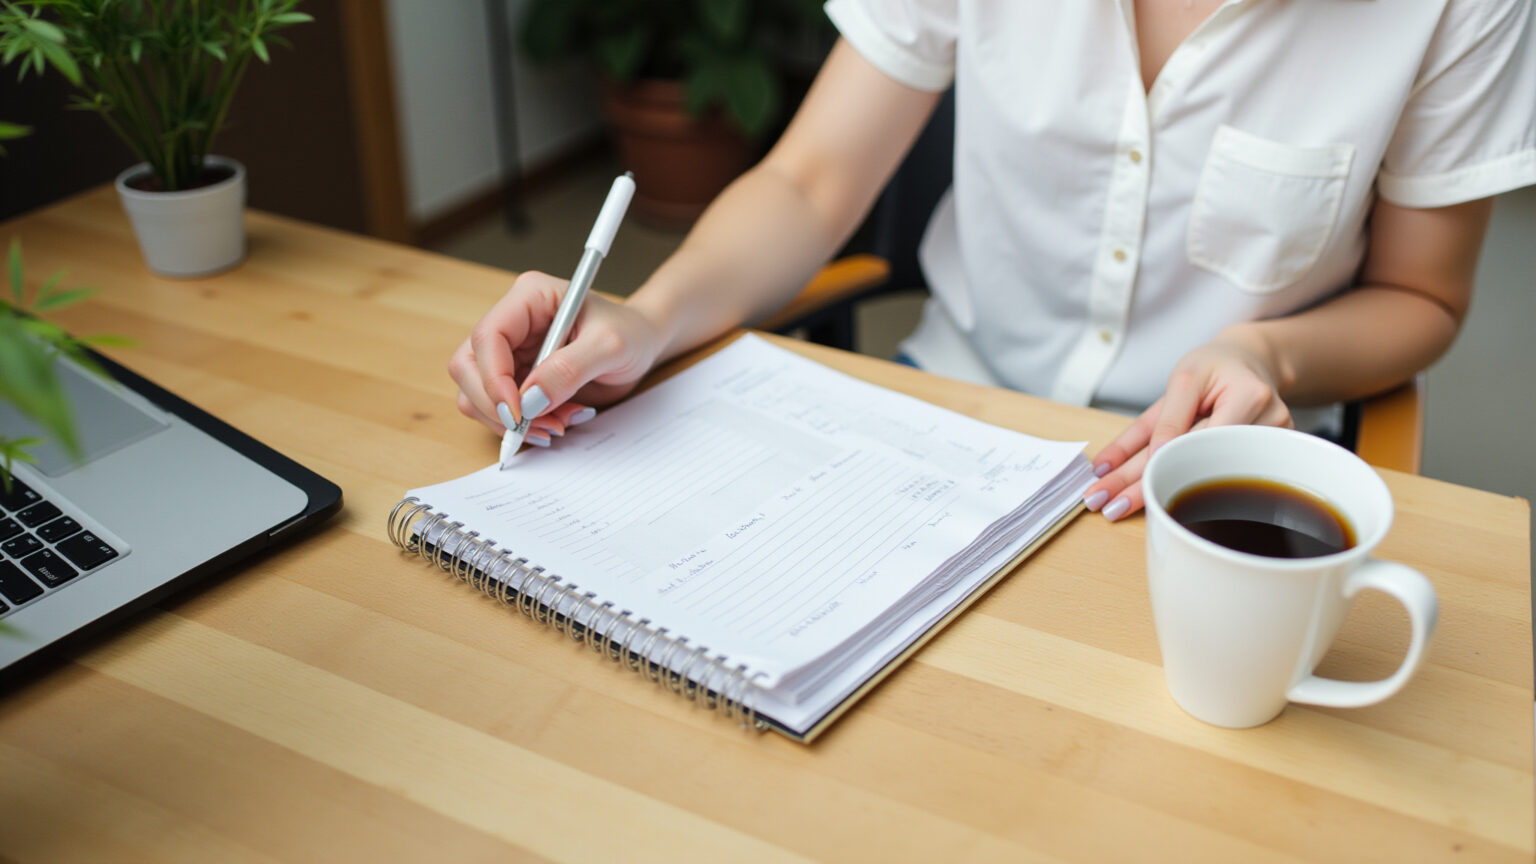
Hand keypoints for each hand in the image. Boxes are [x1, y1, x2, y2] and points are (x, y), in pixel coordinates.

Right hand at [447, 271, 665, 440]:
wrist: (642, 347)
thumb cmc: (631, 333)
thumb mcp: (611, 346)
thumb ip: (571, 369)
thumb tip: (530, 400)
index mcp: (529, 297)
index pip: (488, 336)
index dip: (493, 378)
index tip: (518, 413)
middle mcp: (512, 323)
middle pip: (468, 367)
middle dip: (496, 405)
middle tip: (536, 427)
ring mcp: (510, 352)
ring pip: (475, 394)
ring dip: (512, 421)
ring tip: (559, 423)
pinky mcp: (515, 378)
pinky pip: (498, 410)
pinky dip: (523, 426)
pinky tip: (558, 421)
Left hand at [1084, 326, 1292, 520]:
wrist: (1251, 362)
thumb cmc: (1215, 367)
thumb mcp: (1185, 377)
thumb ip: (1165, 419)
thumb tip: (1145, 459)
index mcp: (1249, 396)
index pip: (1193, 437)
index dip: (1153, 462)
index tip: (1113, 487)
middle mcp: (1266, 425)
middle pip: (1194, 462)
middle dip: (1147, 484)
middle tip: (1109, 506)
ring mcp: (1270, 445)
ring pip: (1199, 473)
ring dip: (1158, 488)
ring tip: (1120, 506)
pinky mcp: (1266, 458)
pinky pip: (1210, 472)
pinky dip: (1179, 482)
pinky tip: (1152, 500)